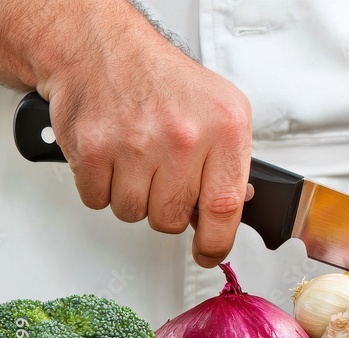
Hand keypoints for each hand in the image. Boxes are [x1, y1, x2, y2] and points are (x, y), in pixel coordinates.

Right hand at [1, 0, 251, 267]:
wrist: (102, 51)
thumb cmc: (164, 82)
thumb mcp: (223, 113)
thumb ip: (232, 164)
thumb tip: (232, 212)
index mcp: (224, 128)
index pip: (227, 207)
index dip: (217, 243)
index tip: (210, 253)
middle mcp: (183, 136)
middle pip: (174, 218)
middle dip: (168, 208)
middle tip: (163, 178)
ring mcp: (136, 143)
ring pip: (135, 214)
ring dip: (134, 197)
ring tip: (138, 161)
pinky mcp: (94, 149)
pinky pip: (99, 200)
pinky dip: (103, 187)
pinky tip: (114, 158)